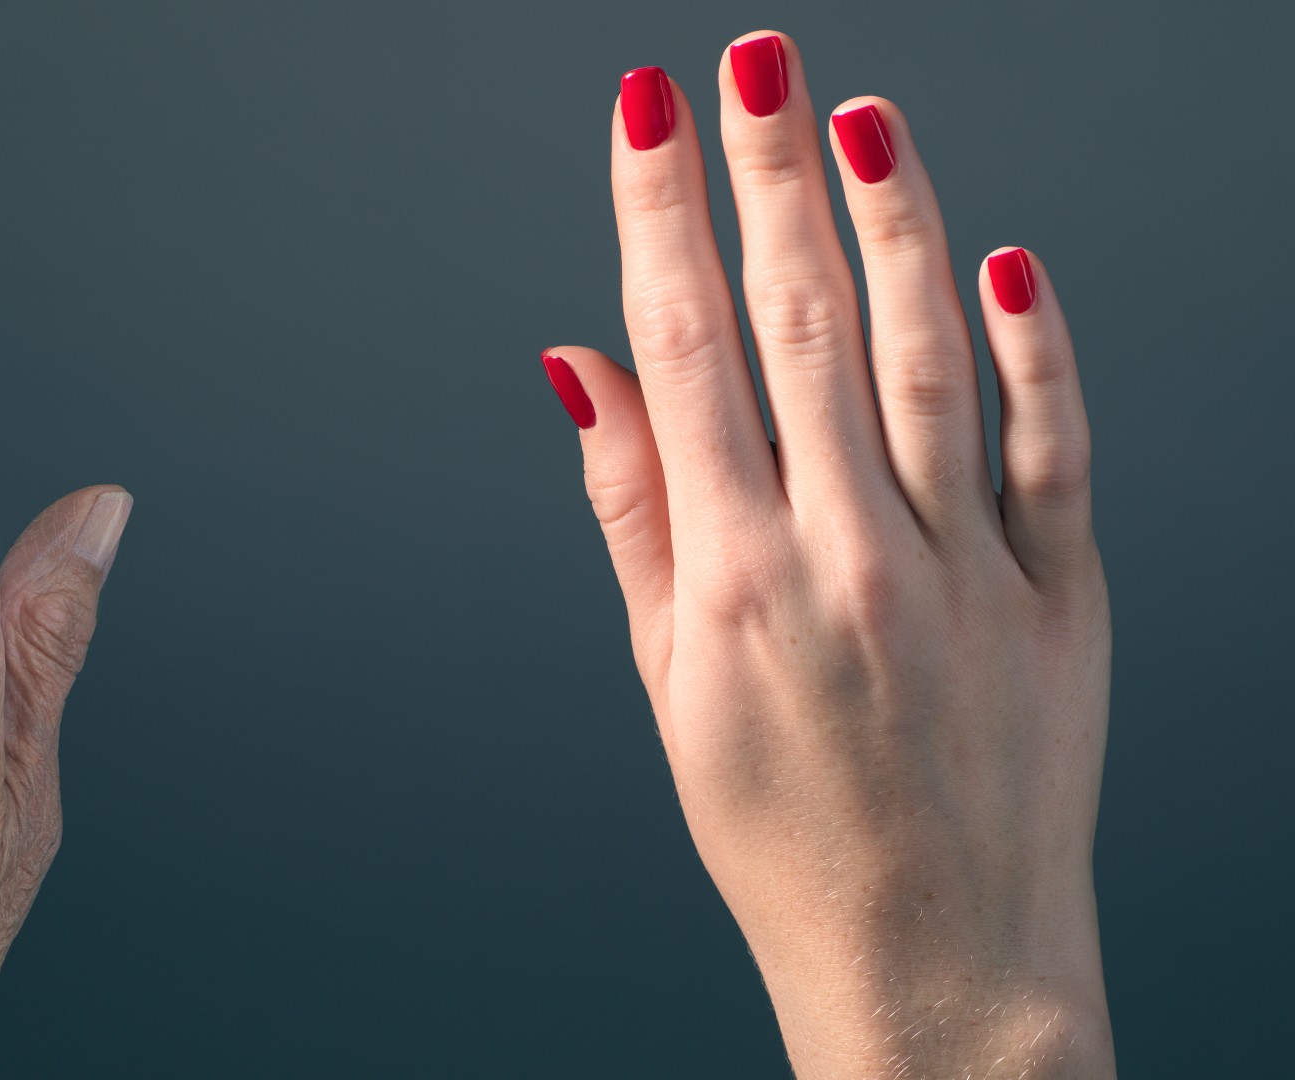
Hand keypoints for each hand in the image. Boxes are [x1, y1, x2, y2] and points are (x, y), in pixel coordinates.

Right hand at [543, 31, 1111, 1076]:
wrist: (936, 964)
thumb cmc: (780, 832)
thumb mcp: (668, 683)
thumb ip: (635, 510)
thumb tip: (582, 367)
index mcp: (733, 582)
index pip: (682, 353)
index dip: (656, 216)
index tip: (642, 112)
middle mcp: (847, 562)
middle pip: (798, 326)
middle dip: (766, 174)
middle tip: (752, 59)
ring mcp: (966, 577)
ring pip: (929, 361)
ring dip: (893, 226)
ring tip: (862, 116)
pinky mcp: (1063, 601)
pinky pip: (1054, 451)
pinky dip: (1038, 352)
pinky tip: (1006, 260)